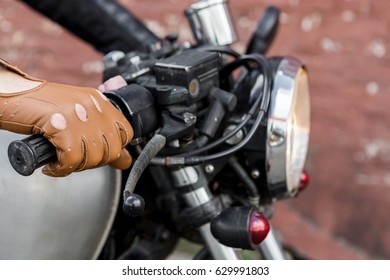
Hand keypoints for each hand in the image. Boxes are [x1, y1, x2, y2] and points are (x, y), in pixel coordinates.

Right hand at [0, 59, 132, 176]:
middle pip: (111, 150)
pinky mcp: (63, 127)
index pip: (126, 133)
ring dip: (76, 166)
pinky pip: (71, 160)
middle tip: (76, 159)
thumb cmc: (42, 105)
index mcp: (99, 101)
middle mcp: (93, 106)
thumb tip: (125, 158)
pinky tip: (52, 165)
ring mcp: (79, 116)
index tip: (103, 155)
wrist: (13, 94)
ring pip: (93, 157)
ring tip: (62, 160)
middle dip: (94, 162)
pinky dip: (60, 168)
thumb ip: (102, 131)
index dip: (116, 149)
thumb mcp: (78, 111)